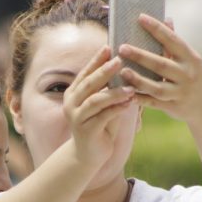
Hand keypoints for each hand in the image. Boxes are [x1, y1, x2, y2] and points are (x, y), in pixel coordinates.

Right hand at [63, 46, 135, 167]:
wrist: (88, 155)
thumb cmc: (100, 125)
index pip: (85, 73)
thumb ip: (108, 89)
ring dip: (114, 92)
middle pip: (89, 84)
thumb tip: (125, 67)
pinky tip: (131, 103)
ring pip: (96, 100)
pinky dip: (118, 108)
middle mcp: (71, 103)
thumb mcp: (102, 105)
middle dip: (104, 71)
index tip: (109, 47)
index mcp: (73, 93)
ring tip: (130, 86)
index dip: (96, 60)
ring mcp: (77, 118)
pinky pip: (104, 116)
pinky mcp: (86, 131)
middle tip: (120, 60)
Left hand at [118, 14, 201, 122]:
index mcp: (191, 58)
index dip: (157, 29)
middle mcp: (187, 74)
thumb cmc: (193, 77)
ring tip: (122, 71)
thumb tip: (167, 19)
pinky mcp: (173, 107)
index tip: (140, 18)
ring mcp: (180, 92)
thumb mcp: (190, 60)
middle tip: (122, 48)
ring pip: (156, 87)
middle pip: (161, 64)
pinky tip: (127, 94)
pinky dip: (141, 99)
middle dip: (141, 56)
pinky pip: (154, 103)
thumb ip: (175, 43)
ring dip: (138, 79)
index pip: (172, 40)